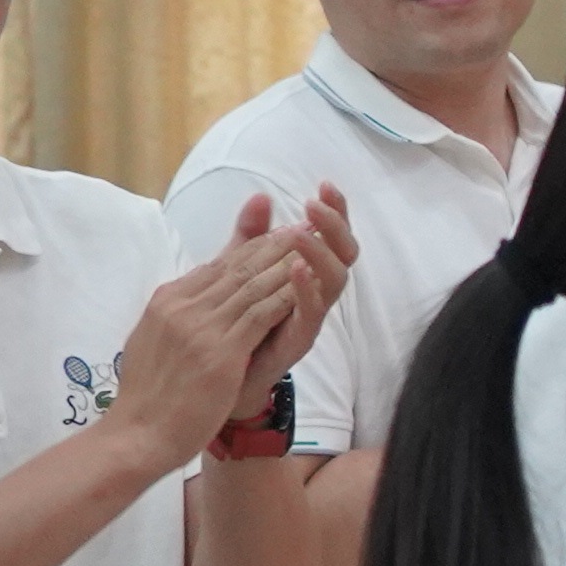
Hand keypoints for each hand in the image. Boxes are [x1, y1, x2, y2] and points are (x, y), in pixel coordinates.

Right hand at [108, 194, 322, 453]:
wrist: (137, 434)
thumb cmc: (147, 397)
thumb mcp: (154, 341)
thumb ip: (174, 314)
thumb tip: (181, 298)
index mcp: (166, 301)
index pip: (216, 265)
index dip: (251, 247)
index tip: (278, 233)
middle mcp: (181, 306)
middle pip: (236, 266)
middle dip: (274, 244)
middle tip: (304, 226)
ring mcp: (200, 327)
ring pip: (252, 284)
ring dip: (286, 261)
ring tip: (313, 243)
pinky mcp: (220, 351)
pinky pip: (261, 314)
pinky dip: (286, 294)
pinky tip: (306, 281)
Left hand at [244, 181, 356, 374]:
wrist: (220, 379)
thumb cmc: (238, 325)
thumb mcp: (242, 272)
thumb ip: (251, 238)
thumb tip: (261, 196)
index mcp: (306, 273)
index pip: (331, 236)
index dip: (335, 211)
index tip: (324, 185)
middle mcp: (316, 292)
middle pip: (344, 253)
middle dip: (335, 225)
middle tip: (315, 203)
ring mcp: (310, 316)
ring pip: (335, 280)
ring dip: (320, 252)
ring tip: (301, 233)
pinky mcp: (299, 340)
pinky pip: (312, 313)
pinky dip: (305, 289)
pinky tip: (293, 269)